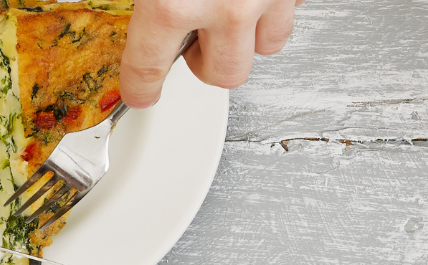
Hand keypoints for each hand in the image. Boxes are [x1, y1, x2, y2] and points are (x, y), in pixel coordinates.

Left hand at [119, 0, 301, 107]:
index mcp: (174, 1)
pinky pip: (290, 11)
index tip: (141, 93)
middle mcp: (228, 7)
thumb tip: (137, 8)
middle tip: (191, 41)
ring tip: (227, 15)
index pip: (149, 64)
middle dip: (206, 64)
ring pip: (266, 47)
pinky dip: (272, 6)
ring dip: (247, 38)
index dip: (141, 85)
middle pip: (224, 74)